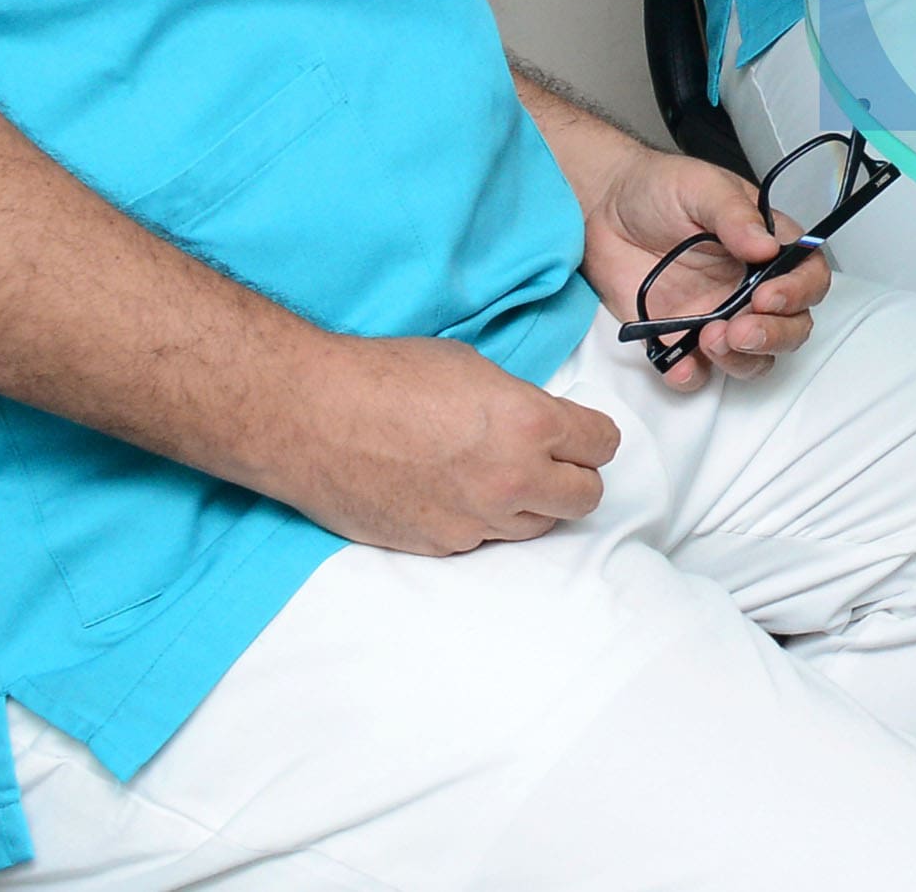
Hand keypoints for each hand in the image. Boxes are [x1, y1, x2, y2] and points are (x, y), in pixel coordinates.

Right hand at [266, 333, 622, 553]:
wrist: (311, 418)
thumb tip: (539, 425)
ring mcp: (477, 520)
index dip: (591, 435)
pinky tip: (450, 493)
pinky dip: (481, 520)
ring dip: (530, 503)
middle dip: (574, 476)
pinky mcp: (441, 545)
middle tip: (548, 460)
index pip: (603, 444)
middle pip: (586, 497)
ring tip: (495, 476)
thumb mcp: (473, 370)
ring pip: (539, 525)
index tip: (578, 433)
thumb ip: (519, 404)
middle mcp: (513, 479)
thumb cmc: (384, 377)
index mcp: (529, 424)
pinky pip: (485, 539)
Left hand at [579, 143, 826, 388]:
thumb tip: (765, 246)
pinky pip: (696, 371)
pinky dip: (692, 376)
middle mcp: (748, 287)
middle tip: (741, 329)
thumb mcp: (700, 186)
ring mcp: (716, 316)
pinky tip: (679, 365)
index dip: (799, 293)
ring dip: (741, 360)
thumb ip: (733, 215)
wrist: (601, 208)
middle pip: (791, 327)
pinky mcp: (679, 338)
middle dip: (774, 336)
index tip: (769, 297)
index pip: (807, 277)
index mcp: (766, 247)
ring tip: (710, 340)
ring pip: (753, 358)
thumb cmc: (656, 189)